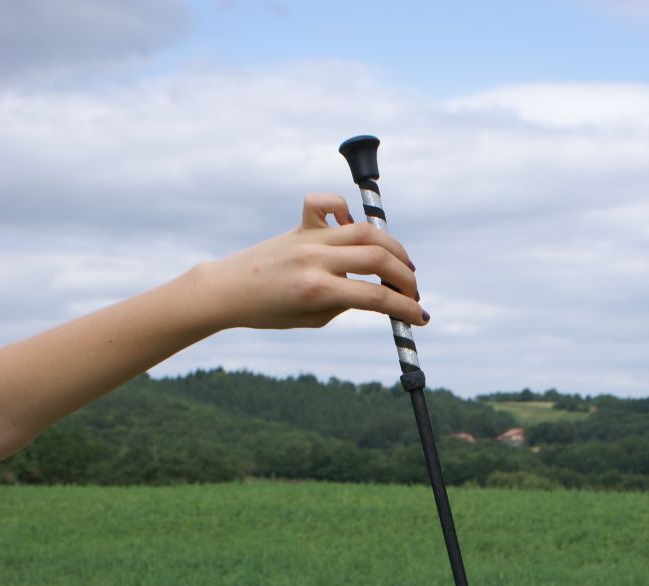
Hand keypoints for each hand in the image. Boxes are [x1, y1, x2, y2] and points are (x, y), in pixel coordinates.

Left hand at [200, 193, 427, 331]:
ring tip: (401, 264)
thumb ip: (345, 302)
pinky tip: (353, 228)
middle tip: (413, 291)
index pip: (375, 297)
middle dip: (405, 276)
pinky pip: (327, 204)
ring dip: (392, 247)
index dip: (404, 308)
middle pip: (377, 257)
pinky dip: (346, 209)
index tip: (420, 316)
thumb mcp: (313, 318)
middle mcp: (315, 259)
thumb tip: (376, 289)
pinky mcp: (301, 225)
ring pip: (364, 230)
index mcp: (317, 290)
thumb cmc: (268, 311)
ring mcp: (308, 238)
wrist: (228, 290)